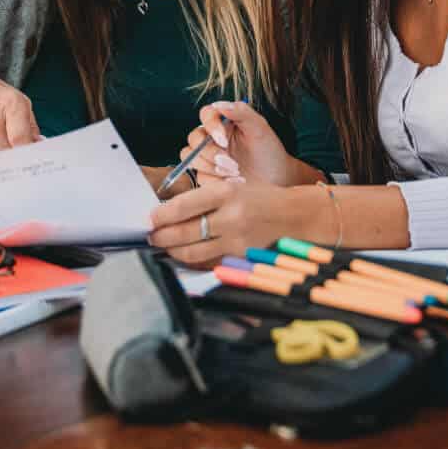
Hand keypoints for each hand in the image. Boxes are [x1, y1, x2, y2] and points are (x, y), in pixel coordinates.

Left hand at [148, 180, 305, 268]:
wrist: (297, 217)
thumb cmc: (263, 199)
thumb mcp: (235, 187)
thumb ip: (206, 198)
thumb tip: (172, 211)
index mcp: (227, 192)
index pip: (183, 206)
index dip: (161, 215)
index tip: (149, 219)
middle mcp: (230, 216)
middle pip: (184, 231)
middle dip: (161, 236)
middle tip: (151, 236)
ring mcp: (236, 240)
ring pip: (192, 251)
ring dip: (173, 250)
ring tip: (164, 246)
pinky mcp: (240, 257)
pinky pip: (208, 261)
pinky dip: (193, 259)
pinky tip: (185, 255)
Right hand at [178, 101, 310, 185]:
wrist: (278, 179)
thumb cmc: (270, 151)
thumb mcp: (260, 128)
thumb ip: (242, 113)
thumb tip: (220, 104)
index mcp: (224, 122)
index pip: (206, 115)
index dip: (211, 126)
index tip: (224, 140)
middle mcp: (213, 138)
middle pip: (194, 139)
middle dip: (210, 152)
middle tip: (232, 163)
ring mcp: (208, 158)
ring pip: (190, 157)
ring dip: (210, 167)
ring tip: (235, 173)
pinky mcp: (208, 176)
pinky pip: (199, 177)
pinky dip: (215, 181)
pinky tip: (235, 182)